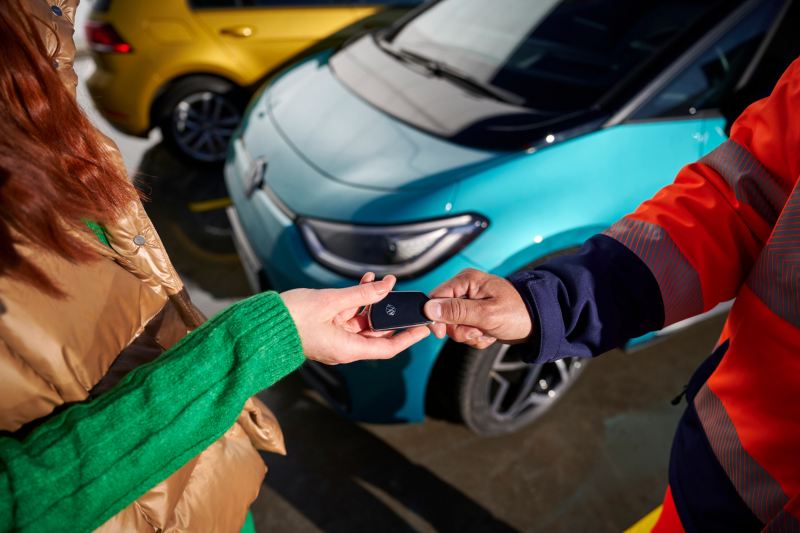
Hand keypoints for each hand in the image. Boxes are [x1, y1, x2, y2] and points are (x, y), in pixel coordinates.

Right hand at [281, 273, 429, 363]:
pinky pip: (349, 316)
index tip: (423, 327)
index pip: (388, 349)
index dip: (408, 338)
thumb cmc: (291, 318)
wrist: (262, 324)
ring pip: (363, 321)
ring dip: (373, 302)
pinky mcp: (326, 329)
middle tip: (404, 295)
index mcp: (347, 349)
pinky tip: (365, 282)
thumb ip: (361, 294)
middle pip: (377, 334)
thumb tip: (386, 287)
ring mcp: (334, 338)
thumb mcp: (331, 301)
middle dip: (390, 313)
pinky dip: (357, 301)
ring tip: (383, 281)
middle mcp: (343, 347)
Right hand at [424, 269, 532, 348]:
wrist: (539, 323)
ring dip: (470, 335)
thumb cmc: (519, 312)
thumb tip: (429, 309)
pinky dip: (477, 338)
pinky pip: (465, 332)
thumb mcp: (486, 313)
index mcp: (467, 281)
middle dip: (460, 328)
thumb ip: (457, 311)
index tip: (442, 332)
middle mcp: (466, 290)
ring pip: (454, 327)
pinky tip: (490, 334)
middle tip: (477, 330)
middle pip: (443, 315)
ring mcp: (471, 305)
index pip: (436, 297)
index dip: (436, 317)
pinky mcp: (475, 317)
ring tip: (487, 331)